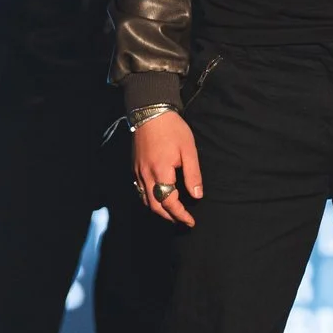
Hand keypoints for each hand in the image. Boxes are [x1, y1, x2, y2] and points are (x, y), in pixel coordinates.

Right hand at [131, 111, 201, 228]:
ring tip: (172, 213)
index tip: (190, 221)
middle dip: (169, 217)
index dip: (181, 215)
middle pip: (155, 206)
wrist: (150, 111)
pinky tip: (157, 197)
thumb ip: (193, 174)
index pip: (170, 203)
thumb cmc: (172, 128)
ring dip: (158, 210)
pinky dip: (149, 199)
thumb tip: (197, 196)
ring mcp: (137, 172)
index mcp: (161, 172)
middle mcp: (146, 176)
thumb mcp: (188, 150)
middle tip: (182, 220)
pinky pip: (140, 190)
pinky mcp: (134, 167)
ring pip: (145, 200)